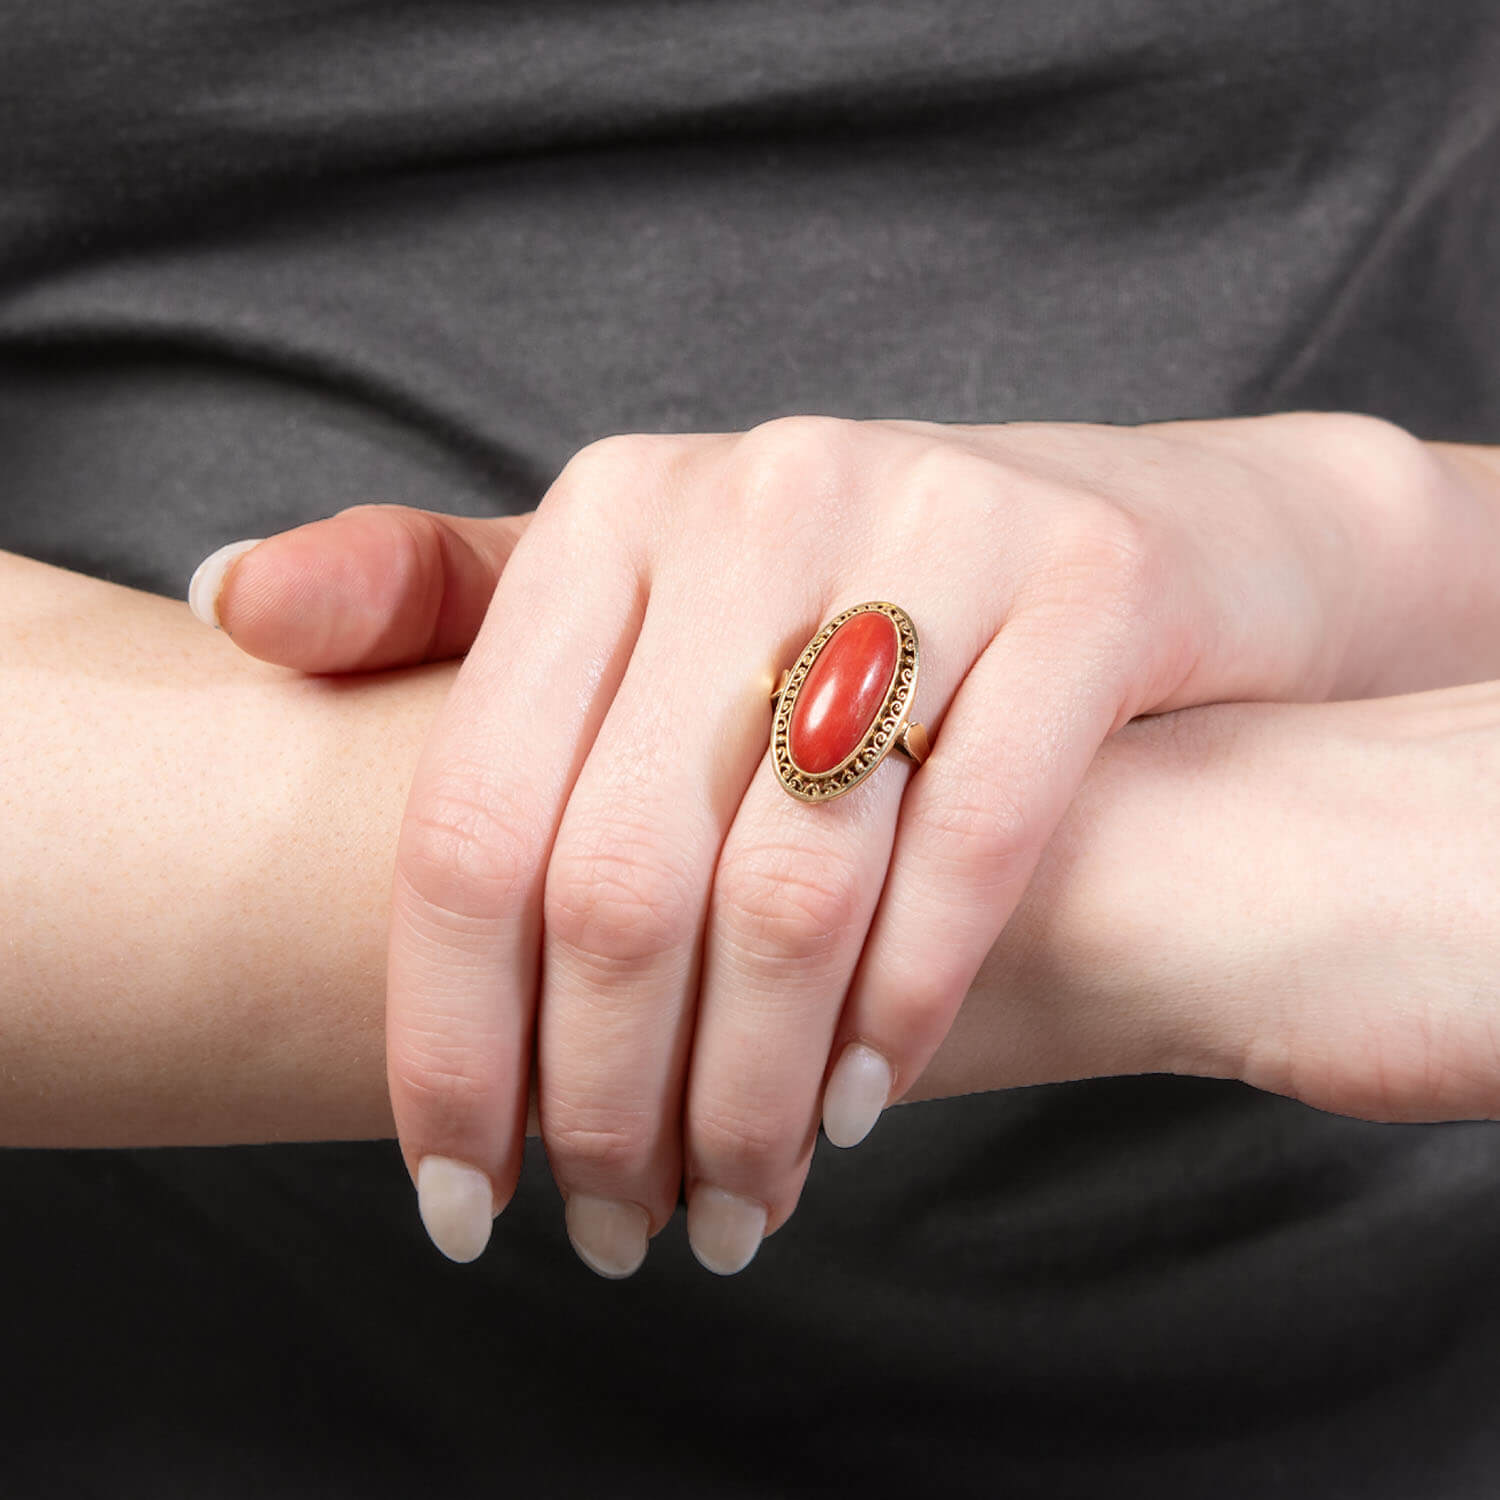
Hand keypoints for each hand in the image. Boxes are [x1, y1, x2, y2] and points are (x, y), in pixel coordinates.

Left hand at [193, 411, 1475, 1275]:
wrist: (1138, 541)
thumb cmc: (863, 597)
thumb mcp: (650, 582)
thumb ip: (445, 599)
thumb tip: (223, 607)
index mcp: (617, 505)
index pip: (477, 810)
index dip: (448, 1035)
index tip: (460, 1193)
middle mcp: (760, 492)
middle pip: (621, 871)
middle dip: (602, 1097)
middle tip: (619, 1227)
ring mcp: (934, 522)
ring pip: (793, 879)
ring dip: (747, 1089)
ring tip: (736, 1202)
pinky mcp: (1091, 585)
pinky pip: (970, 841)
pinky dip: (907, 1001)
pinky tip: (863, 1102)